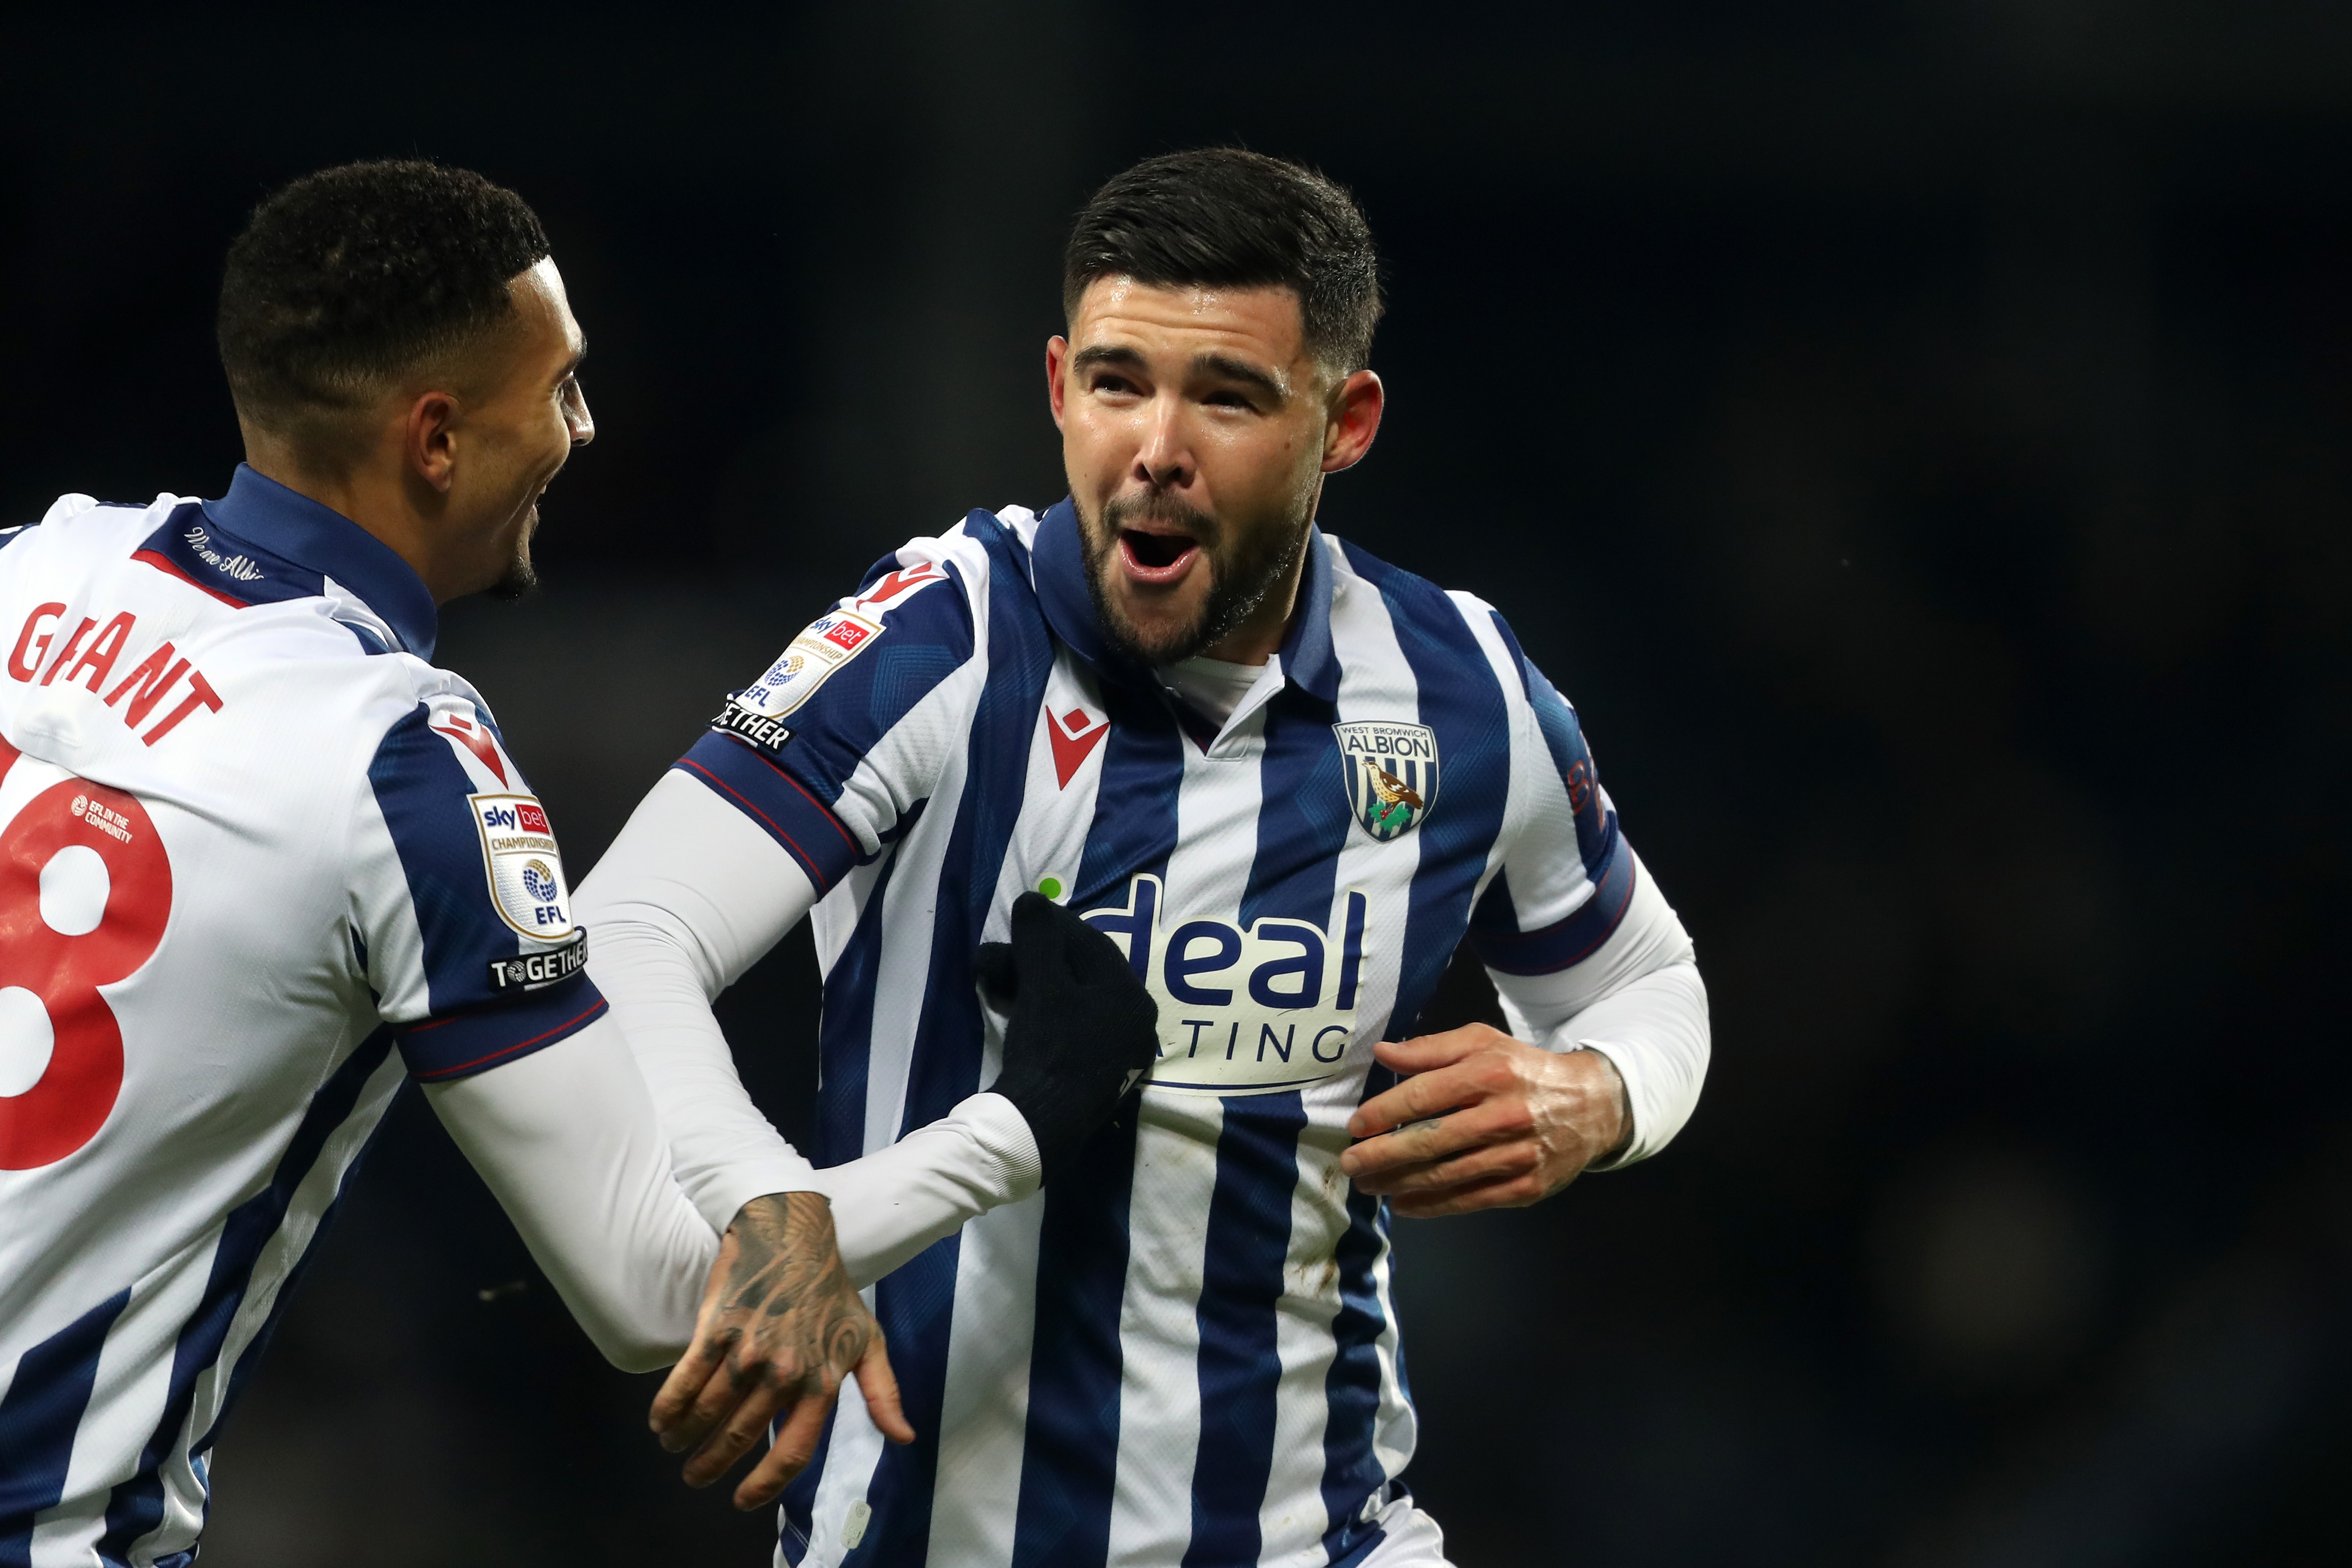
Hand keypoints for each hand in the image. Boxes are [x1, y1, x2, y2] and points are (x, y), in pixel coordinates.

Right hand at [649, 1191, 915, 1509]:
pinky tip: (661, 1421)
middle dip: (711, 1464)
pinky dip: (669, 1407)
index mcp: (822, 1382)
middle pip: (740, 1438)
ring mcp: (748, 1350)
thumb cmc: (832, 1292)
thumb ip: (882, 1393)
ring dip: (685, 1437)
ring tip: (674, 1445)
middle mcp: (785, 1372)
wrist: (793, 1233)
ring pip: (707, 1413)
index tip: (741, 1501)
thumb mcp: (868, 1341)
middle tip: (696, 1475)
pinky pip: (685, 1380)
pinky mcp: (717, 1327)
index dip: (765, 1484)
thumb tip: (904, 1438)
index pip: (793, 1451)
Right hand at [974, 891, 1159, 1180]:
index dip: (1052, 924)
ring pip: (1071, 1001)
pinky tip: (1010, 1007)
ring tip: (993, 980)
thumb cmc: (1049, 1049)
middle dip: (1034, 957)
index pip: (1092, 943)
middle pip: (1081, 973)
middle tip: (1000, 953)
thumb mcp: (1042, 986)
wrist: (1040, 1126)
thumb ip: (1039, 939)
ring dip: (1031, 984)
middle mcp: (1134, 1023)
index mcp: (1132, 997)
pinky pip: (1068, 1028)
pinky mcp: (1095, 1075)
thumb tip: (1032, 899)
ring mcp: (1117, 1052)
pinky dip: (1039, 1012)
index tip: (1021, 915)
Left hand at [1339, 1025, 1629, 1217]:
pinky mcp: (1525, 1187)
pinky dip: (1432, 1206)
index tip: (1356, 1125)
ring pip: (1446, 1175)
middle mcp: (1504, 1115)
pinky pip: (1469, 1200)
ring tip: (1369, 1184)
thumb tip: (1383, 1053)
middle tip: (1351, 1163)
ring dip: (1399, 1183)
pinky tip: (1403, 1204)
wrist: (1593, 1106)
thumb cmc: (1526, 1070)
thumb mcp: (1484, 1043)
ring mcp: (1517, 1156)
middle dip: (1382, 1155)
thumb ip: (1431, 1049)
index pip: (1425, 1096)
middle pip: (1430, 1140)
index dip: (1384, 1113)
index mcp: (1491, 1073)